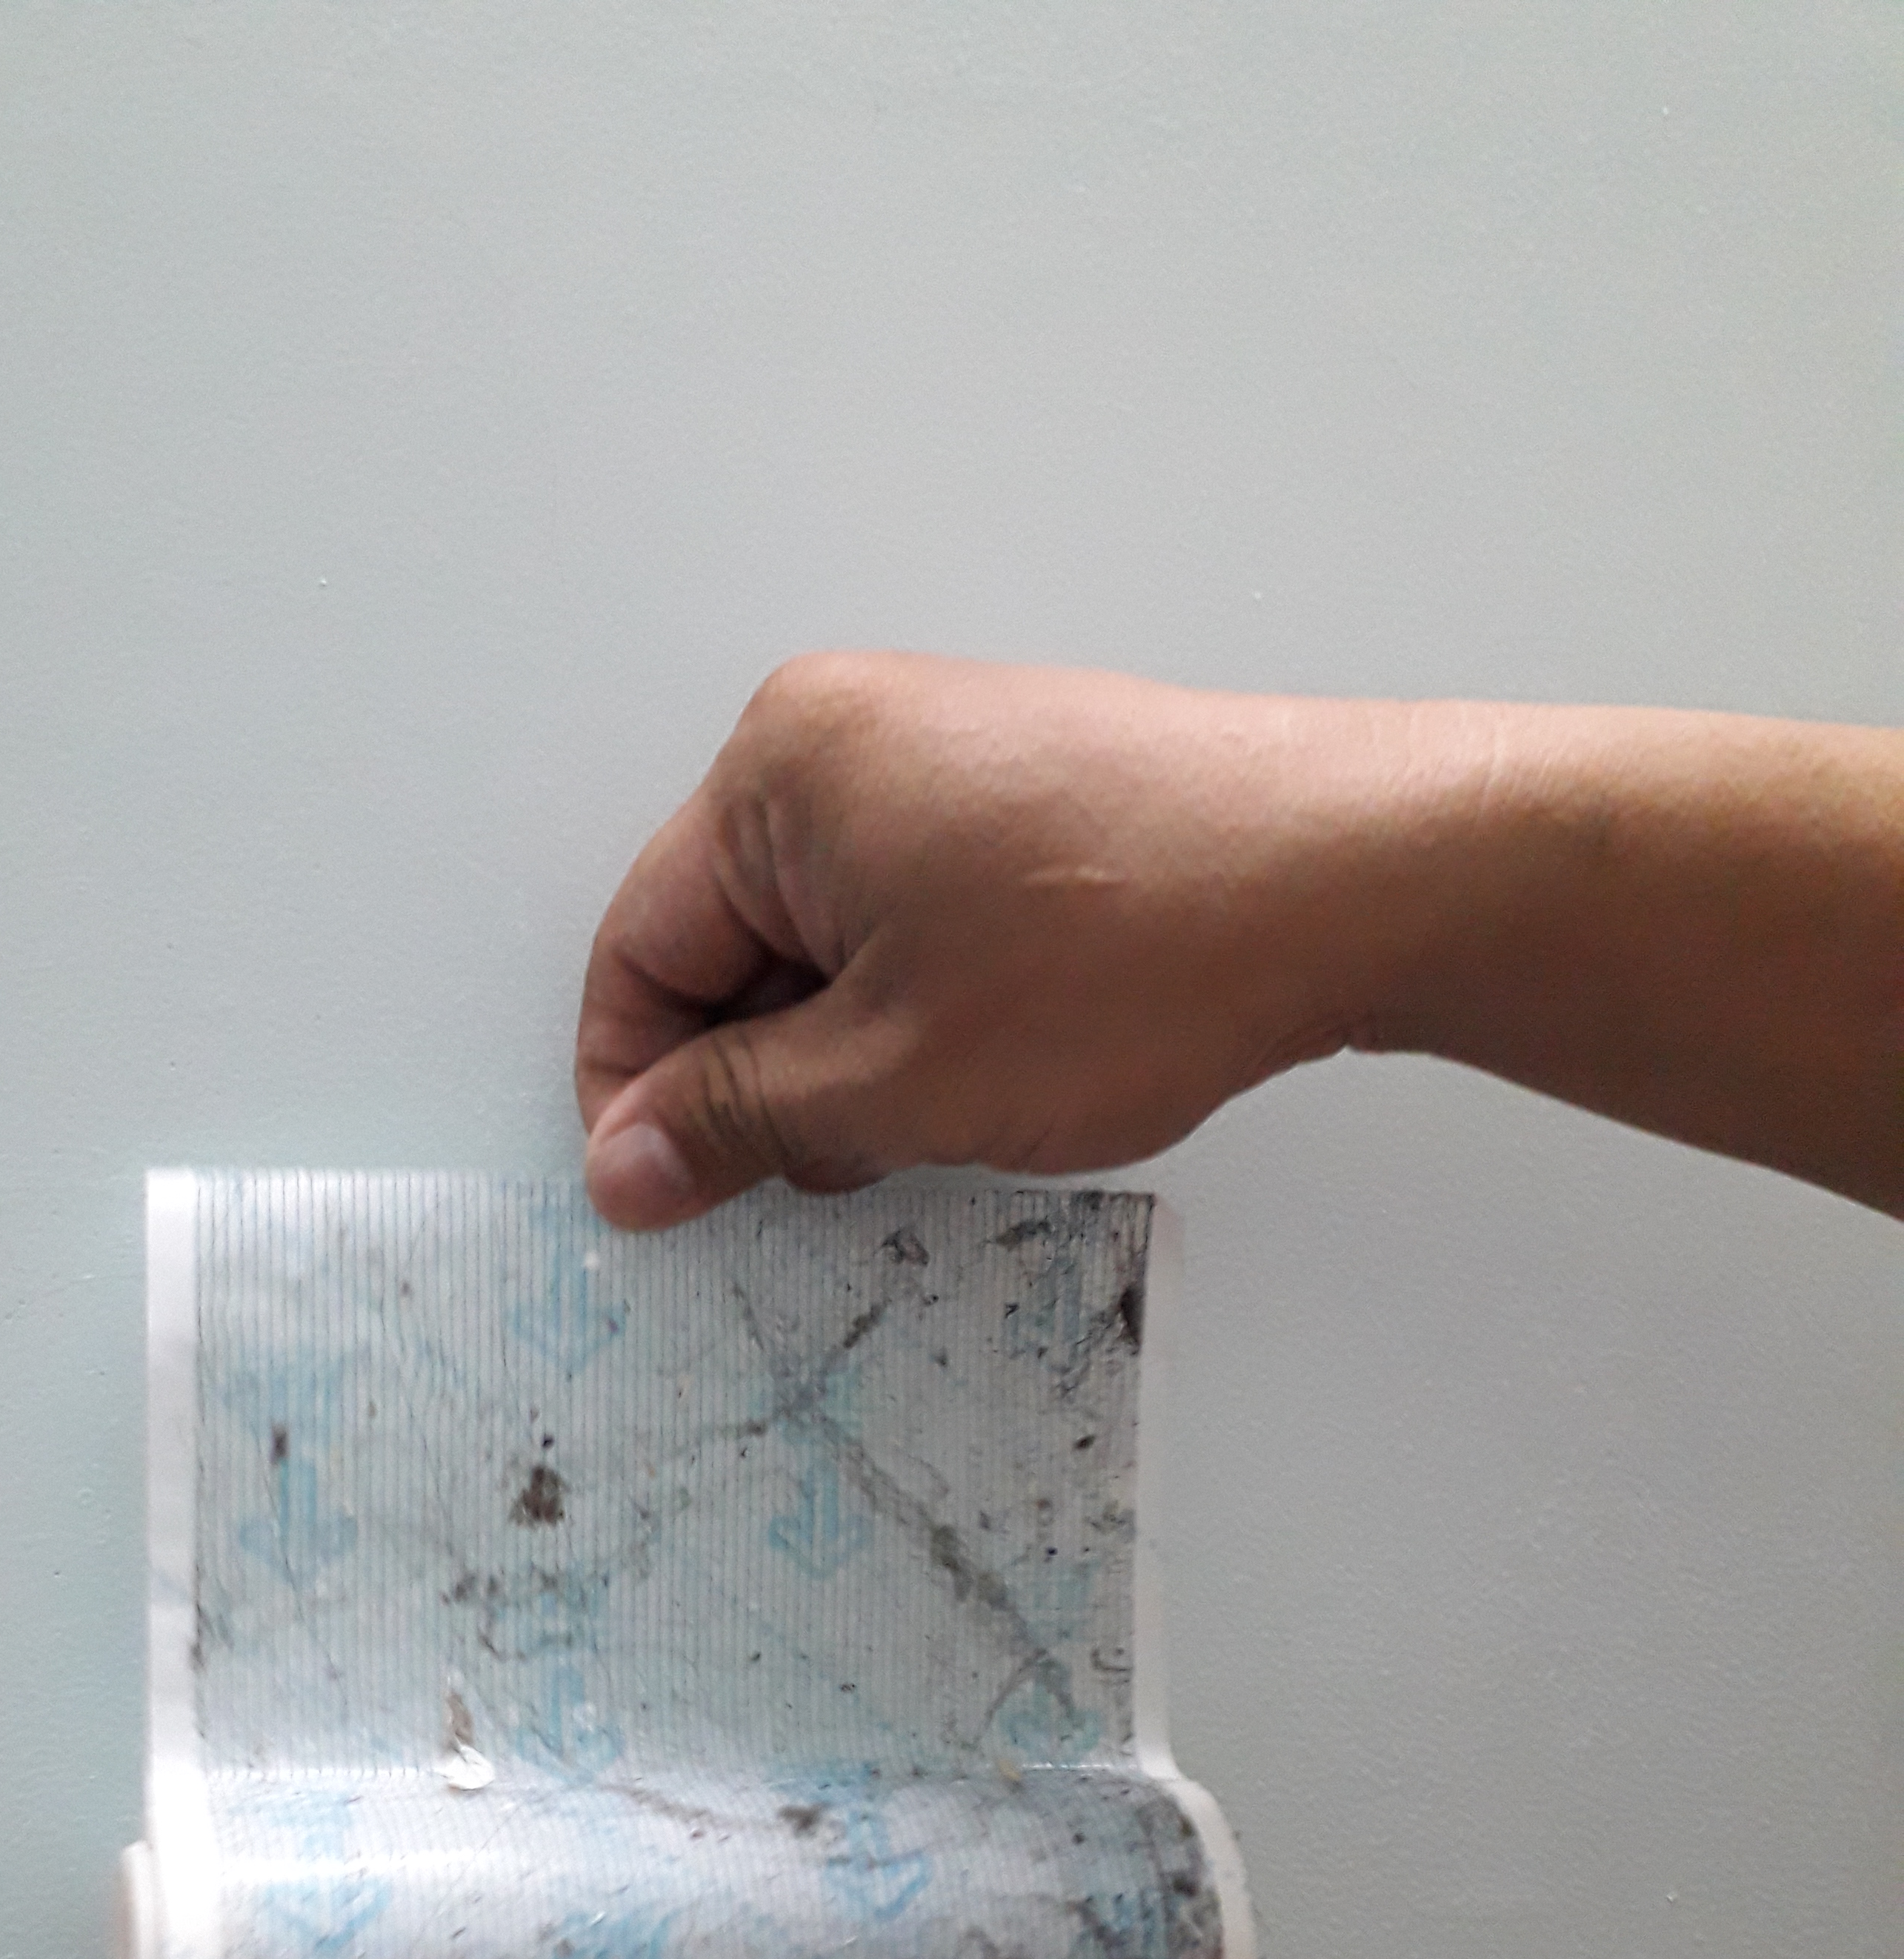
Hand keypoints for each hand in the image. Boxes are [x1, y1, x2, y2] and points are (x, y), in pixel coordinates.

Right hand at [578, 652, 1903, 1222]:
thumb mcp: (893, 1078)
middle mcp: (843, 732)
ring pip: (825, 943)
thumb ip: (736, 1123)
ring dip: (848, 1053)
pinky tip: (999, 1065)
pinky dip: (921, 1005)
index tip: (667, 1205)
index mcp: (776, 772)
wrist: (1358, 875)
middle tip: (842, 1170)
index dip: (638, 1098)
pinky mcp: (1023, 791)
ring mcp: (943, 753)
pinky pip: (911, 915)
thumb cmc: (1124, 961)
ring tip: (945, 1115)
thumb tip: (619, 1167)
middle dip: (759, 1075)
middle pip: (725, 942)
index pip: (636, 953)